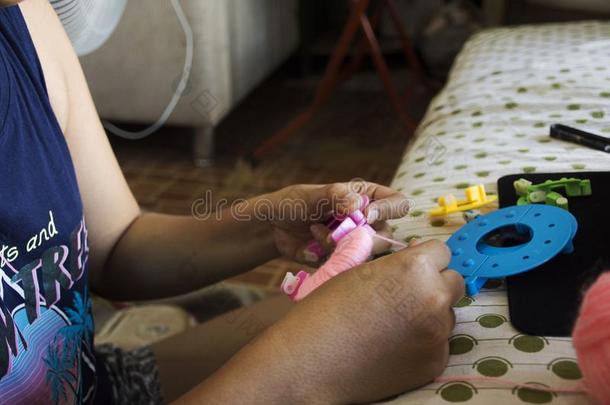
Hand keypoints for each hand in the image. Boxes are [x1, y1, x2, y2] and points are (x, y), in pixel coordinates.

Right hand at [189, 240, 463, 403]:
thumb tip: (416, 255)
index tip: (410, 268)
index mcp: (415, 268)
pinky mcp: (435, 362)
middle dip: (433, 284)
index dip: (424, 259)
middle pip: (452, 282)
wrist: (310, 362)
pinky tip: (392, 345)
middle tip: (404, 296)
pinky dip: (422, 342)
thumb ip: (393, 262)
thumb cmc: (325, 310)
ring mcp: (438, 334)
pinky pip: (438, 342)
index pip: (441, 251)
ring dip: (429, 314)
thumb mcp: (359, 270)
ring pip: (446, 314)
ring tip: (392, 324)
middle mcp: (435, 299)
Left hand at [265, 182, 410, 262]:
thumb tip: (358, 206)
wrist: (274, 226)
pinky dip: (326, 258)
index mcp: (369, 198)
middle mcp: (369, 223)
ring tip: (316, 231)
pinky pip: (346, 268)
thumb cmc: (295, 203)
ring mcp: (357, 245)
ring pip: (366, 256)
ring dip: (338, 246)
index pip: (397, 204)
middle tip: (336, 231)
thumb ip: (335, 197)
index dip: (387, 211)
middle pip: (385, 237)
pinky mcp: (344, 263)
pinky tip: (310, 246)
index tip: (366, 216)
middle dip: (359, 237)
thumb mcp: (313, 196)